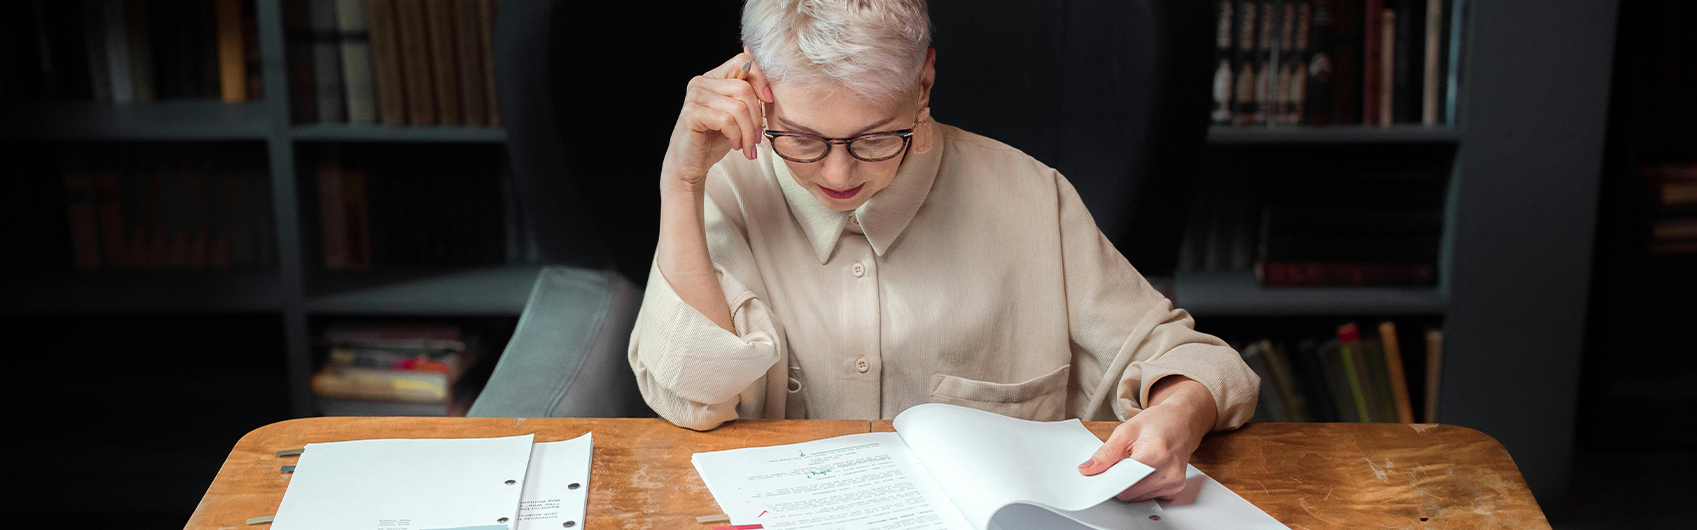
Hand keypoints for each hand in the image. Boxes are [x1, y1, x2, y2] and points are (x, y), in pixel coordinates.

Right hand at [660, 52, 773, 197]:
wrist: (691, 162)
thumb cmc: (714, 139)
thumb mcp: (737, 115)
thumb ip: (748, 99)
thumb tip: (769, 91)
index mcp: (714, 77)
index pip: (742, 62)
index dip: (760, 80)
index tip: (768, 101)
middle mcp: (701, 82)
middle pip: (744, 88)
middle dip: (756, 117)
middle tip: (757, 137)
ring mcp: (695, 96)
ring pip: (738, 107)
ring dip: (748, 132)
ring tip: (748, 146)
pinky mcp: (692, 113)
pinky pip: (726, 120)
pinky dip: (736, 136)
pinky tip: (735, 145)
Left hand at [1077, 377, 1216, 501]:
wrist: (1182, 422)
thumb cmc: (1157, 422)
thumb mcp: (1126, 430)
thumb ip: (1106, 453)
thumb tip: (1087, 469)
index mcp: (1156, 453)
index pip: (1124, 482)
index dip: (1109, 480)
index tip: (1099, 477)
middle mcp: (1168, 472)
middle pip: (1129, 493)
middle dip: (1119, 482)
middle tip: (1120, 464)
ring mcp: (1174, 483)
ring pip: (1137, 498)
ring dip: (1130, 485)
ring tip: (1136, 465)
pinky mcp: (1175, 490)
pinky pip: (1148, 497)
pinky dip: (1142, 488)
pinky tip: (1146, 472)